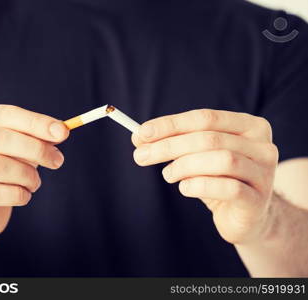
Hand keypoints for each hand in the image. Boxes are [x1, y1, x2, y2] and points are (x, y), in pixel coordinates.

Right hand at [0, 105, 68, 234]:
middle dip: (35, 149)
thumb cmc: (1, 171)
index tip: (63, 133)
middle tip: (57, 161)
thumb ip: (36, 137)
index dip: (35, 122)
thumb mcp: (18, 149)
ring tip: (36, 182)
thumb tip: (60, 131)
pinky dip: (17, 194)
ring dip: (27, 175)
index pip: (4, 114)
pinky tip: (24, 196)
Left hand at [132, 109, 278, 244]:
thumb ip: (173, 142)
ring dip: (184, 166)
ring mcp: (264, 173)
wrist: (246, 216)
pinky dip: (198, 186)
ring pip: (222, 160)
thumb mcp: (196, 156)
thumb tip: (138, 135)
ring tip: (168, 174)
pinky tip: (185, 188)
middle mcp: (263, 146)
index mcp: (249, 126)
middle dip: (169, 147)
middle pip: (210, 138)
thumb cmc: (218, 179)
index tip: (141, 133)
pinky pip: (228, 188)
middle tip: (140, 156)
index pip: (205, 118)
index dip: (171, 124)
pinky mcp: (258, 200)